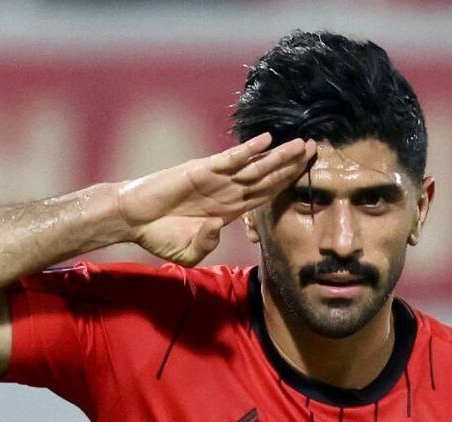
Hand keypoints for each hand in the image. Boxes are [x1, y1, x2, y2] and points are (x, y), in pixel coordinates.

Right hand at [116, 133, 316, 265]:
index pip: (266, 196)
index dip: (288, 186)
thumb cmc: (160, 235)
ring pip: (256, 166)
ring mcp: (217, 179)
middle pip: (269, 177)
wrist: (133, 220)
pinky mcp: (201, 170)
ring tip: (303, 144)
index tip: (310, 178)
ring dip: (280, 156)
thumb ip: (206, 244)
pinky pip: (229, 159)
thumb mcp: (189, 251)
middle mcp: (228, 191)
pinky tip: (265, 141)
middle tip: (318, 151)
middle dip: (293, 165)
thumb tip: (218, 228)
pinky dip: (247, 150)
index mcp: (230, 210)